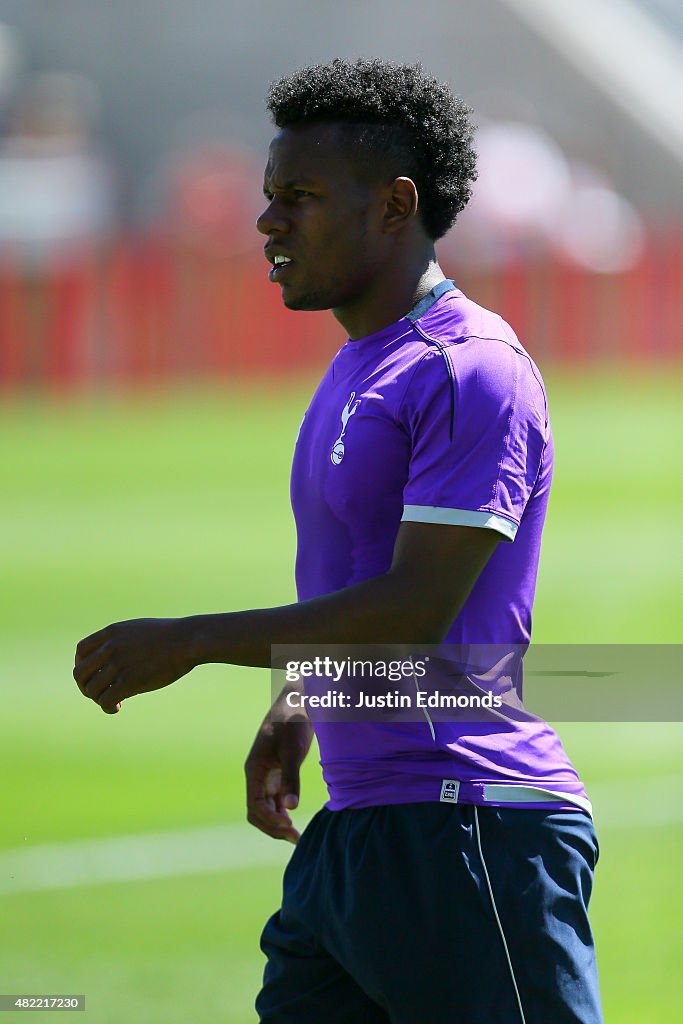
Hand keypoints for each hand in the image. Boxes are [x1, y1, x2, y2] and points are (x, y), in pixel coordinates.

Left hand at [73, 618, 195, 713]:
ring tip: (114, 701)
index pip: (80, 651)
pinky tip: (118, 707)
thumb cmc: (169, 636)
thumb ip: (122, 639)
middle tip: (100, 693)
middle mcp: (110, 648)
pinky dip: (108, 707)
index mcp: (111, 633)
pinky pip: (105, 700)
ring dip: (98, 699)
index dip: (82, 665)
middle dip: (86, 686)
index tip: (94, 675)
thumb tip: (114, 654)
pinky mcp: (129, 681)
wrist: (187, 640)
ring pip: (91, 689)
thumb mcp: (139, 629)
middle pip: (80, 673)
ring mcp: (118, 664)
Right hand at [245, 692, 313, 843]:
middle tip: (295, 838)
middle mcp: (257, 775)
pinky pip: (275, 799)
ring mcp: (266, 775)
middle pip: (257, 811)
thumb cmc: (293, 722)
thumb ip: (291, 779)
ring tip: (296, 834)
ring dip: (277, 822)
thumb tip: (290, 809)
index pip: (255, 805)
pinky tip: (294, 819)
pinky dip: (282, 812)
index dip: (270, 820)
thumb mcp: (293, 750)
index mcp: (254, 770)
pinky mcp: (277, 772)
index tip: (290, 827)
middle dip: (272, 827)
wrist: (298, 702)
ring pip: (265, 807)